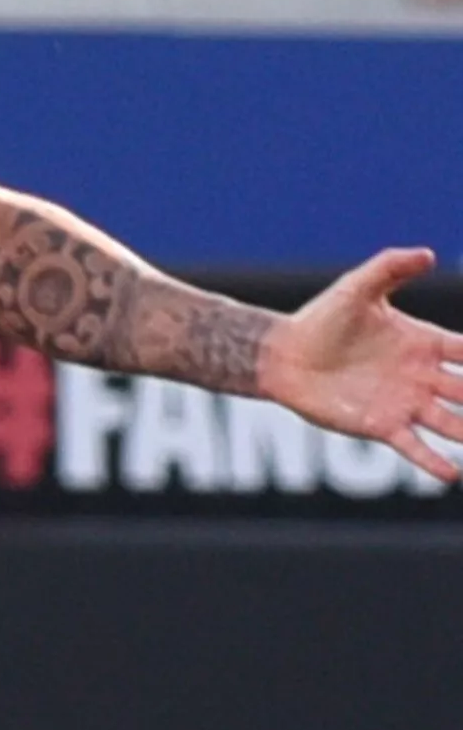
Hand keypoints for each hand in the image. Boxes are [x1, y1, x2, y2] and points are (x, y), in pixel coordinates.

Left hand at [260, 247, 462, 479]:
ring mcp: (404, 403)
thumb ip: (390, 268)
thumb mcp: (357, 289)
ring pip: (452, 423)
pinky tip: (452, 475)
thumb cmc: (320, 320)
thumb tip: (429, 254)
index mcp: (422, 344)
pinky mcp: (381, 425)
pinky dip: (434, 462)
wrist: (283, 355)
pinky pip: (415, 447)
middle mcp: (421, 377)